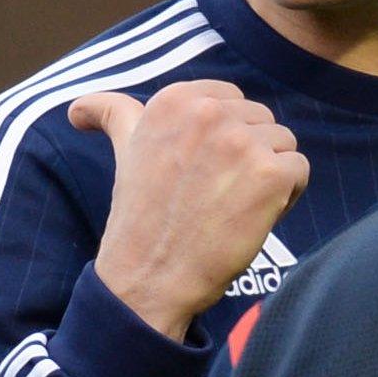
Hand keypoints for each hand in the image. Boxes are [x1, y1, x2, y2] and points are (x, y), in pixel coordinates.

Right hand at [69, 81, 308, 340]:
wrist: (149, 277)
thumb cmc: (141, 216)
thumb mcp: (124, 152)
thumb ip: (112, 115)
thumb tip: (78, 110)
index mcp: (176, 99)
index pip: (234, 101)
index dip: (225, 139)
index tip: (199, 171)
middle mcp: (209, 111)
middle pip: (261, 121)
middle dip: (248, 156)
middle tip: (212, 195)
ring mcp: (241, 142)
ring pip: (283, 145)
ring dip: (267, 177)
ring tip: (230, 206)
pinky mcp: (270, 174)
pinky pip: (299, 171)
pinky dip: (286, 198)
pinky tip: (252, 218)